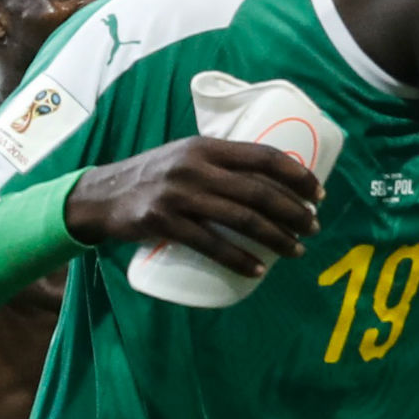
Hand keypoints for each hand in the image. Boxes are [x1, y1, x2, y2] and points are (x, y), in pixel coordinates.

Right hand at [62, 137, 321, 275]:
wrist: (100, 196)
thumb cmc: (152, 178)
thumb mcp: (184, 158)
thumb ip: (220, 164)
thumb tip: (270, 182)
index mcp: (205, 147)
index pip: (264, 156)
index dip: (297, 176)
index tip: (318, 195)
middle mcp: (194, 168)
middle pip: (258, 192)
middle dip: (293, 213)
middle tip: (312, 229)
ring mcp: (178, 196)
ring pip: (241, 219)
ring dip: (275, 238)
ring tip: (294, 251)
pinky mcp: (162, 223)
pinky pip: (210, 245)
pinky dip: (238, 260)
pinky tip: (257, 270)